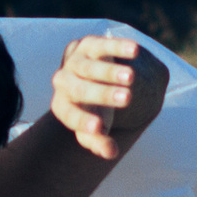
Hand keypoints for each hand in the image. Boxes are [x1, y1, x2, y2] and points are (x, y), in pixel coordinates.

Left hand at [48, 34, 169, 160]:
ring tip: (131, 77)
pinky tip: (134, 50)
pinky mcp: (88, 44)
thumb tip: (110, 152)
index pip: (70, 116)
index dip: (84, 122)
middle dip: (103, 94)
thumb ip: (100, 141)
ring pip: (89, 67)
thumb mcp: (97, 126)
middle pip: (80, 90)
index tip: (100, 127)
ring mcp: (75, 62)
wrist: (91, 75)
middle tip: (127, 98)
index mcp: (63, 106)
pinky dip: (118, 47)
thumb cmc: (95, 108)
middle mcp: (63, 83)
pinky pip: (102, 45)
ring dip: (110, 71)